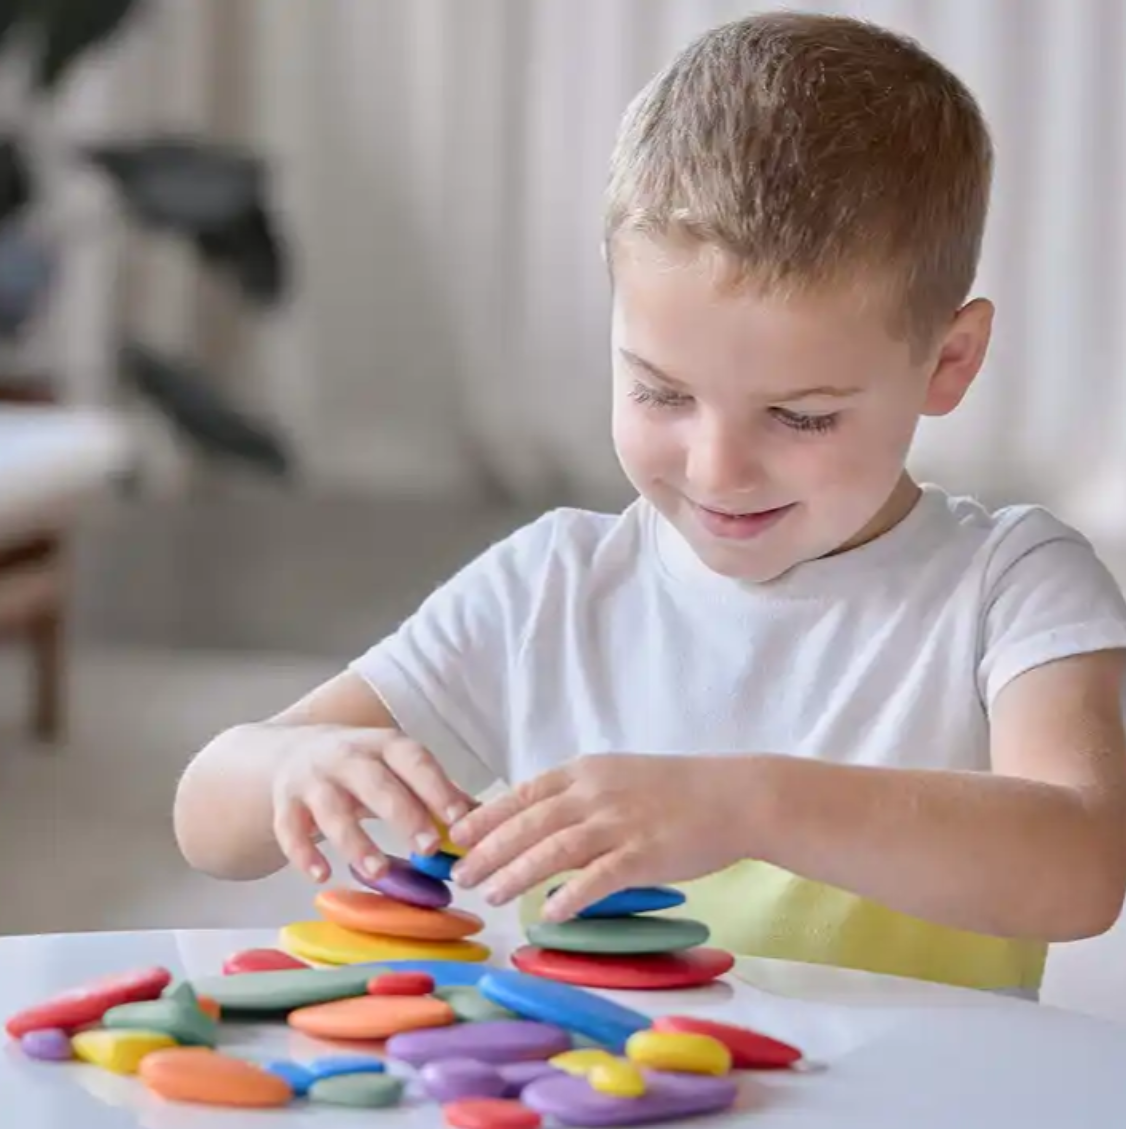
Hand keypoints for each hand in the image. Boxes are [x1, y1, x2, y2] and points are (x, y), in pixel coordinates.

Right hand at [271, 725, 475, 883]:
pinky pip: (290, 828)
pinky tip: (320, 875)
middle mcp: (347, 756)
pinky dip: (302, 853)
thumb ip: (436, 792)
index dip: (437, 787)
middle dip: (403, 814)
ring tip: (378, 871)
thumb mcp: (398, 768)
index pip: (414, 760)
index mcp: (385, 745)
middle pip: (375, 782)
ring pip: (332, 809)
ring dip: (355, 840)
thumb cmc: (362, 768)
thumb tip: (484, 821)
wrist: (290, 753)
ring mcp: (313, 779)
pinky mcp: (284, 804)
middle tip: (429, 848)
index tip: (459, 819)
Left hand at [448, 754, 751, 920]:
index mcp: (585, 772)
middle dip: (489, 849)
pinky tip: (548, 912)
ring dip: (517, 872)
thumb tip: (535, 825)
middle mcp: (595, 793)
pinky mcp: (644, 854)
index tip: (457, 835)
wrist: (733, 795)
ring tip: (490, 894)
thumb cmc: (675, 790)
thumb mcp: (617, 777)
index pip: (523, 793)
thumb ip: (578, 796)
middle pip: (529, 823)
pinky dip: (570, 894)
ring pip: (553, 849)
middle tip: (460, 874)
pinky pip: (597, 877)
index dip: (487, 816)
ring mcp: (619, 823)